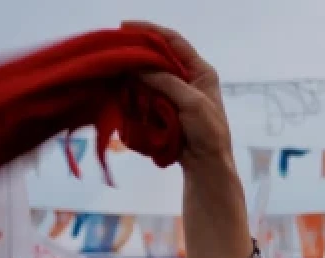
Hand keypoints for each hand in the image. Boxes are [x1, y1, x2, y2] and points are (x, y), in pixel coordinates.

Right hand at [128, 21, 232, 169]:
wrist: (207, 163)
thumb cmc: (208, 132)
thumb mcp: (191, 102)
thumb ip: (167, 82)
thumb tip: (139, 67)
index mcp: (201, 71)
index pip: (175, 41)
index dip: (151, 31)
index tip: (126, 26)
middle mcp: (189, 78)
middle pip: (159, 56)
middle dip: (139, 51)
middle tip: (116, 48)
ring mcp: (176, 93)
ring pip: (151, 74)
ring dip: (135, 72)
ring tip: (116, 67)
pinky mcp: (166, 107)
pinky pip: (147, 92)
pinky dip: (136, 89)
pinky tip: (123, 87)